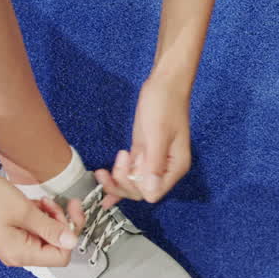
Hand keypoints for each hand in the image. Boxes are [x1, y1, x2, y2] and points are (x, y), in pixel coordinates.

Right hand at [0, 168, 86, 267]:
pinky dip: (41, 215)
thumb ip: (51, 228)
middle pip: (55, 245)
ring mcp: (14, 243)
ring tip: (43, 202)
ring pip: (47, 235)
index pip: (61, 256)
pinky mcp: (12, 232)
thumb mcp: (25, 211)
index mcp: (20, 253)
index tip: (73, 214)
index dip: (70, 234)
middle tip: (63, 204)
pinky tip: (35, 203)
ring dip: (52, 216)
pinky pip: (36, 228)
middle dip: (62, 223)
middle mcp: (17, 253)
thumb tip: (71, 241)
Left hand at [95, 73, 192, 205]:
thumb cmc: (164, 105)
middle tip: (107, 169)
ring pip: (134, 183)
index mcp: (175, 167)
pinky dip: (118, 177)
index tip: (124, 165)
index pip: (153, 193)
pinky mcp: (144, 153)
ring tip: (103, 170)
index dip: (135, 186)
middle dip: (122, 184)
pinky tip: (105, 180)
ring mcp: (154, 161)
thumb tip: (151, 193)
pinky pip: (131, 172)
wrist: (164, 84)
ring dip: (116, 181)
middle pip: (141, 191)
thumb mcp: (157, 134)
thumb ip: (155, 164)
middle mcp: (166, 168)